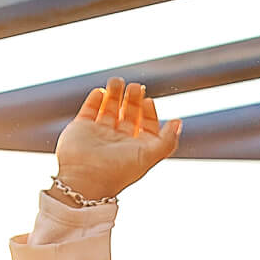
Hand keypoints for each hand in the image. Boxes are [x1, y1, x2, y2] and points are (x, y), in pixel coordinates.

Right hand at [52, 78, 181, 201]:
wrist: (85, 178)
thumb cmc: (118, 170)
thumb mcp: (149, 155)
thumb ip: (167, 140)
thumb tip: (178, 122)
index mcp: (135, 149)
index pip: (146, 127)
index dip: (149, 113)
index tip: (148, 100)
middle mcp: (118, 141)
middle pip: (129, 115)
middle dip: (133, 100)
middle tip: (136, 86)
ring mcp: (99, 134)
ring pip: (110, 110)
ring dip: (115, 95)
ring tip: (117, 81)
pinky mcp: (81, 128)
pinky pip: (90, 110)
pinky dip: (95, 99)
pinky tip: (101, 91)